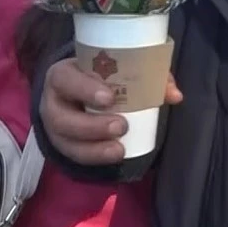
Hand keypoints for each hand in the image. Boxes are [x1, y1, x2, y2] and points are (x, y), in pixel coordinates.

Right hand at [39, 58, 182, 164]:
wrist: (78, 90)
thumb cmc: (100, 74)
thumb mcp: (117, 67)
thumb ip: (148, 75)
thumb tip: (174, 94)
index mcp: (63, 74)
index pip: (64, 79)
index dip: (84, 89)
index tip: (109, 98)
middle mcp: (52, 100)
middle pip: (61, 117)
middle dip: (91, 126)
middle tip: (121, 126)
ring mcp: (53, 126)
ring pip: (65, 141)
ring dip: (93, 149)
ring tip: (119, 149)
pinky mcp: (61, 144)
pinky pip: (73, 156)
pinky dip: (94, 159)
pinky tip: (113, 156)